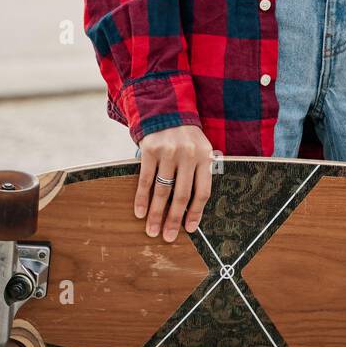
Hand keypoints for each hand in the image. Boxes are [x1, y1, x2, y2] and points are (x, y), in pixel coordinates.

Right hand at [134, 126, 213, 243]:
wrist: (167, 109)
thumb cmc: (186, 136)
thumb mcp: (201, 149)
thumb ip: (200, 172)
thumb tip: (194, 208)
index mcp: (205, 156)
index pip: (203, 191)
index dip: (196, 213)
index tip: (189, 230)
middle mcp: (189, 155)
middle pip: (182, 195)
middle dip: (174, 219)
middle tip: (167, 237)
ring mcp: (169, 152)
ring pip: (162, 190)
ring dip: (156, 214)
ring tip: (152, 230)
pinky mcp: (151, 149)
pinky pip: (146, 179)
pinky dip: (142, 198)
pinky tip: (140, 212)